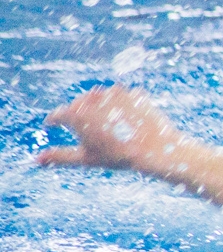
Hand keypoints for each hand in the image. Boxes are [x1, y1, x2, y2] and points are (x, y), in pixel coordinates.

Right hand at [37, 86, 187, 174]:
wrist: (155, 149)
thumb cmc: (117, 156)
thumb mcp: (86, 158)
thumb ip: (60, 156)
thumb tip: (37, 160)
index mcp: (77, 113)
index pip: (58, 114)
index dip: (53, 120)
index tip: (52, 124)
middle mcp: (94, 97)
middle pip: (79, 104)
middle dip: (79, 114)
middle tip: (84, 130)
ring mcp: (116, 92)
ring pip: (101, 99)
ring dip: (100, 109)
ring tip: (109, 128)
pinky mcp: (134, 92)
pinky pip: (123, 99)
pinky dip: (122, 108)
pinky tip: (128, 122)